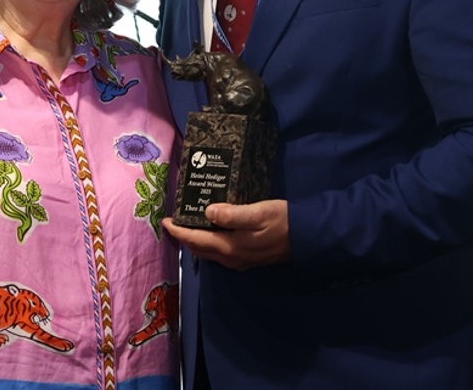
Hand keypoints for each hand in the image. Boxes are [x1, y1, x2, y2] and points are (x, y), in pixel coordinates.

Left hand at [161, 199, 289, 270]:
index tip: (164, 220)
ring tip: (188, 224)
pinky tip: (211, 231)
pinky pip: (219, 253)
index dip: (178, 232)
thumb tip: (207, 212)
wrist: (307, 238)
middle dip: (183, 238)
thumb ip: (232, 214)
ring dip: (195, 241)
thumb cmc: (282, 221)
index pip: (195, 241)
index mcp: (229, 247)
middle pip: (199, 250)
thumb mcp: (258, 212)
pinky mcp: (248, 258)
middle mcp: (231, 258)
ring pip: (209, 253)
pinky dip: (209, 243)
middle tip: (174, 221)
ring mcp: (239, 261)